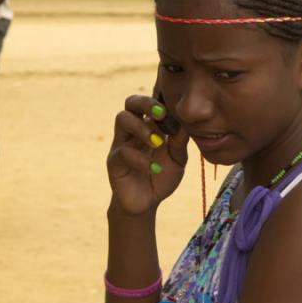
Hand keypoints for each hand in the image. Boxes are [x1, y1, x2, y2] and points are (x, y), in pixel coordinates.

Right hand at [107, 95, 189, 215]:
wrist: (147, 202)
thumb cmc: (162, 175)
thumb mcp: (177, 158)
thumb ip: (180, 141)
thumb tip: (186, 123)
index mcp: (148, 125)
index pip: (148, 103)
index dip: (158, 100)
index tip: (173, 107)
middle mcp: (132, 131)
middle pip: (130, 103)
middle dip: (145, 103)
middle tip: (161, 114)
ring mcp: (121, 144)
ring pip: (122, 120)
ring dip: (142, 128)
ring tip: (157, 143)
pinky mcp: (114, 162)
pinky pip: (122, 152)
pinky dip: (140, 159)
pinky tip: (154, 169)